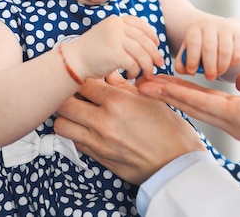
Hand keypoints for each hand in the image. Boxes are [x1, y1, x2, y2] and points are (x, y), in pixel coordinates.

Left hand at [54, 71, 206, 184]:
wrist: (177, 163)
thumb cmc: (169, 130)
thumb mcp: (151, 99)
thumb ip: (124, 85)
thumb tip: (108, 74)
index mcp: (118, 102)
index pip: (82, 83)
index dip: (83, 78)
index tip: (87, 79)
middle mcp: (103, 122)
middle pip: (64, 104)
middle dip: (68, 95)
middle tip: (78, 93)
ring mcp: (98, 142)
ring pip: (62, 125)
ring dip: (68, 116)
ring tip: (80, 111)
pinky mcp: (98, 158)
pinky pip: (74, 142)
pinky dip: (76, 133)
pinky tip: (89, 128)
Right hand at [66, 15, 164, 79]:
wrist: (73, 61)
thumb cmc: (92, 51)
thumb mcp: (108, 35)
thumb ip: (124, 34)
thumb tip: (149, 42)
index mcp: (116, 20)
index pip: (140, 24)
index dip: (152, 35)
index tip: (156, 44)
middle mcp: (117, 27)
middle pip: (144, 39)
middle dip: (154, 52)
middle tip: (160, 63)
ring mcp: (115, 39)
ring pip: (142, 52)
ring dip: (148, 65)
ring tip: (148, 73)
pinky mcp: (114, 54)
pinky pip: (133, 63)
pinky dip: (135, 71)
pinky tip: (131, 76)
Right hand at [137, 73, 239, 170]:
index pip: (204, 101)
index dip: (182, 92)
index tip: (162, 83)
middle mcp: (232, 120)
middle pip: (191, 104)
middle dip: (166, 94)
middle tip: (140, 84)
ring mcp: (233, 120)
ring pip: (192, 103)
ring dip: (167, 94)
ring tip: (143, 85)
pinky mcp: (239, 117)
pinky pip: (205, 103)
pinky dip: (183, 95)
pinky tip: (166, 88)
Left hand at [176, 18, 239, 80]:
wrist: (224, 32)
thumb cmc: (202, 47)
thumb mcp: (189, 52)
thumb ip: (182, 64)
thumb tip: (187, 71)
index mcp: (195, 28)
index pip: (193, 42)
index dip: (192, 58)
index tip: (192, 71)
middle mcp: (211, 25)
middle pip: (209, 47)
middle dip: (209, 66)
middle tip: (210, 77)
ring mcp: (226, 28)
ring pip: (225, 51)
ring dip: (222, 66)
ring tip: (219, 72)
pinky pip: (238, 52)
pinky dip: (234, 62)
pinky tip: (229, 64)